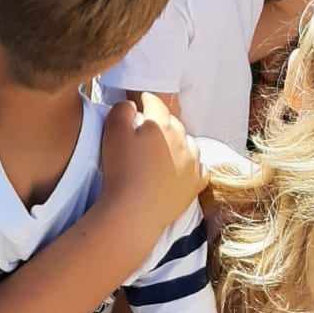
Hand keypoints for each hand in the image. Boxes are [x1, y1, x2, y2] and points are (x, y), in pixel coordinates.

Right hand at [99, 94, 205, 232]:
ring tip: (162, 151)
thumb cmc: (121, 170)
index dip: (146, 100)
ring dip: (177, 143)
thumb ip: (123, 110)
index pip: (156, 103)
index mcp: (163, 124)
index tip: (141, 102)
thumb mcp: (113, 131)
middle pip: (172, 123)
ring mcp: (193, 164)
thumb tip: (133, 106)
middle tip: (145, 131)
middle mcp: (183, 140)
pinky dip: (191, 165)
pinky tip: (181, 168)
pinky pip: (200, 168)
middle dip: (160, 122)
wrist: (133, 212)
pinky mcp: (195, 185)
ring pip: (188, 144)